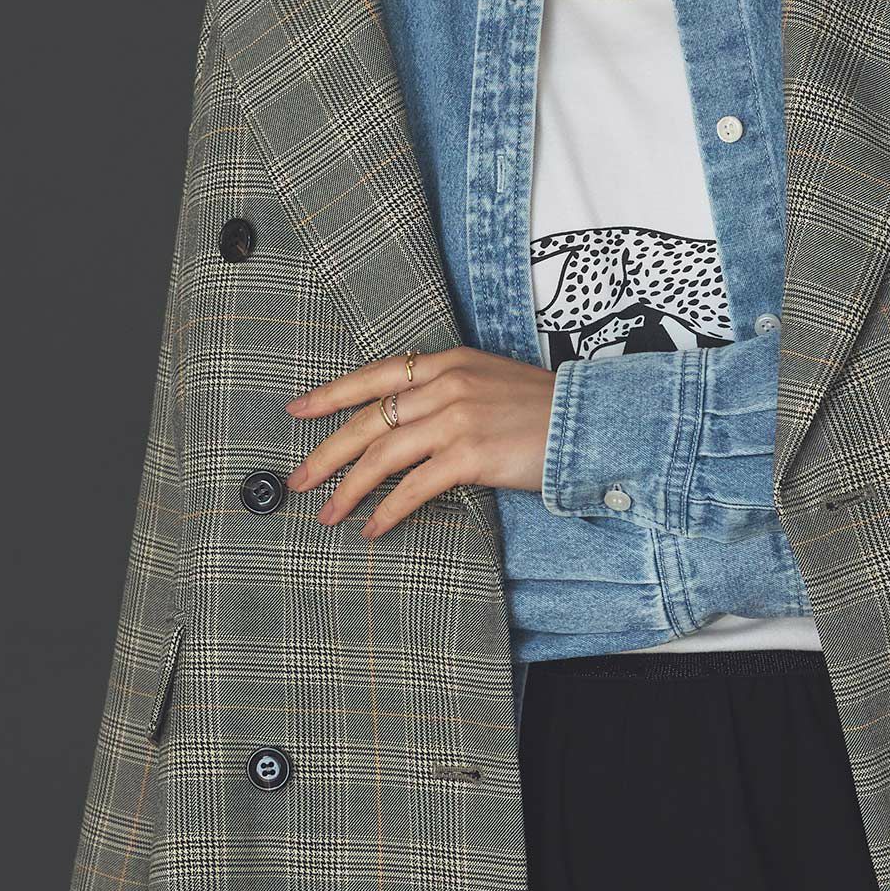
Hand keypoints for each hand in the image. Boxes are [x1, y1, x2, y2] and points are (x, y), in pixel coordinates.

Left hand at [284, 344, 556, 538]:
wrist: (591, 421)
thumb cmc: (545, 409)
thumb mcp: (491, 380)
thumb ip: (450, 390)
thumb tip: (409, 420)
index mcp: (448, 361)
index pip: (375, 375)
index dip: (332, 394)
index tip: (298, 409)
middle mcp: (447, 384)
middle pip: (368, 421)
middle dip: (326, 454)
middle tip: (298, 481)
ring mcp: (456, 418)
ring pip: (381, 456)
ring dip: (348, 490)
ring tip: (329, 515)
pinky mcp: (470, 454)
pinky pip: (413, 488)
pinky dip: (387, 511)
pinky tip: (372, 528)